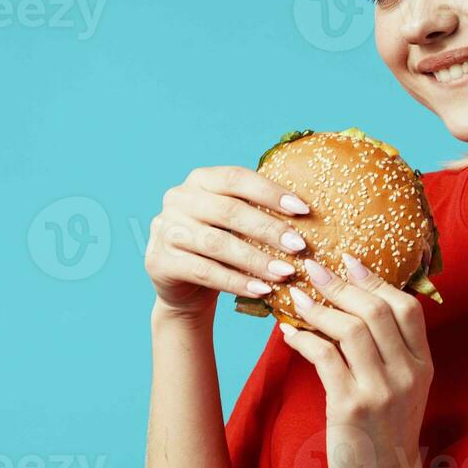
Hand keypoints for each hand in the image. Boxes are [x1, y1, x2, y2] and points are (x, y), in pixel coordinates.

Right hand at [144, 165, 311, 319]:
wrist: (185, 287)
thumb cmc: (221, 247)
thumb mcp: (237, 224)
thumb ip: (260, 212)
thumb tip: (308, 214)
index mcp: (200, 179)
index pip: (237, 178)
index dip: (270, 192)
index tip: (303, 210)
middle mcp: (178, 198)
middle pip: (228, 211)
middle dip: (268, 229)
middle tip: (299, 247)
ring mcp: (165, 229)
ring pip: (216, 244)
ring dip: (255, 260)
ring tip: (285, 273)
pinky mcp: (159, 261)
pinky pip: (204, 271)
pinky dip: (236, 282)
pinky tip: (262, 290)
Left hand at [278, 253, 433, 467]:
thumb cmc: (383, 435)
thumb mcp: (401, 390)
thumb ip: (389, 352)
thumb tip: (354, 307)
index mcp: (422, 365)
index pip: (407, 307)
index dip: (377, 279)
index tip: (349, 261)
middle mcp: (407, 374)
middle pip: (377, 310)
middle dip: (341, 284)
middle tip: (313, 268)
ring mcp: (381, 390)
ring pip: (351, 329)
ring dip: (319, 308)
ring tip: (296, 296)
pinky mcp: (352, 406)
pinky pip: (325, 357)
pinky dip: (305, 339)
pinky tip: (289, 332)